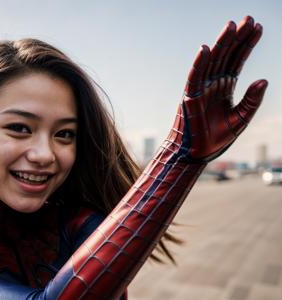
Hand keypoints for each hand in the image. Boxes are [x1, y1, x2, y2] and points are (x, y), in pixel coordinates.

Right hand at [168, 16, 267, 161]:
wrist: (197, 154)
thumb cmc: (215, 138)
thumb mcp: (241, 119)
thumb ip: (252, 100)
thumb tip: (264, 80)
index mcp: (225, 87)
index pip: (237, 61)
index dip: (247, 45)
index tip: (257, 27)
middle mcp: (213, 84)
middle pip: (227, 56)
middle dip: (238, 38)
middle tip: (248, 19)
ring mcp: (201, 88)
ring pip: (213, 62)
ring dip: (222, 43)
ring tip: (232, 25)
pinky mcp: (190, 96)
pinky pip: (194, 77)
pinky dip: (199, 63)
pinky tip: (205, 48)